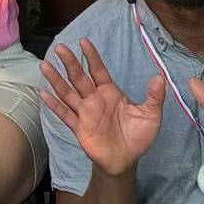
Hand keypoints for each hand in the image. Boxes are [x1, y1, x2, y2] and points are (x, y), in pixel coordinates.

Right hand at [41, 38, 167, 178]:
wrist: (126, 160)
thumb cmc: (137, 136)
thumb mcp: (151, 115)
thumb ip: (154, 97)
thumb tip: (160, 77)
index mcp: (110, 92)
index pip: (98, 70)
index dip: (92, 57)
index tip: (84, 42)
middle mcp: (94, 99)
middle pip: (79, 77)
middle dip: (70, 63)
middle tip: (61, 47)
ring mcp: (85, 113)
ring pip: (67, 93)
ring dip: (56, 80)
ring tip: (45, 65)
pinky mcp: (79, 128)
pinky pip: (65, 115)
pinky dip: (54, 105)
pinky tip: (43, 94)